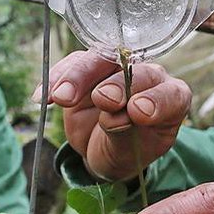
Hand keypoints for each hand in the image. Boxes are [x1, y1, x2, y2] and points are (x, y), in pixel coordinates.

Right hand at [36, 49, 190, 179]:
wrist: (105, 152)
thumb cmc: (126, 153)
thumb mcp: (129, 154)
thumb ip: (125, 134)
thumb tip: (112, 116)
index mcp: (171, 99)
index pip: (170, 93)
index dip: (156, 99)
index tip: (138, 112)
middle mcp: (148, 78)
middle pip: (133, 70)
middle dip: (117, 84)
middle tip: (103, 99)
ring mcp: (116, 70)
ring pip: (100, 59)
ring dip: (79, 76)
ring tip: (62, 97)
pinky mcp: (89, 70)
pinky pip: (72, 65)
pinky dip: (56, 78)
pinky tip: (42, 96)